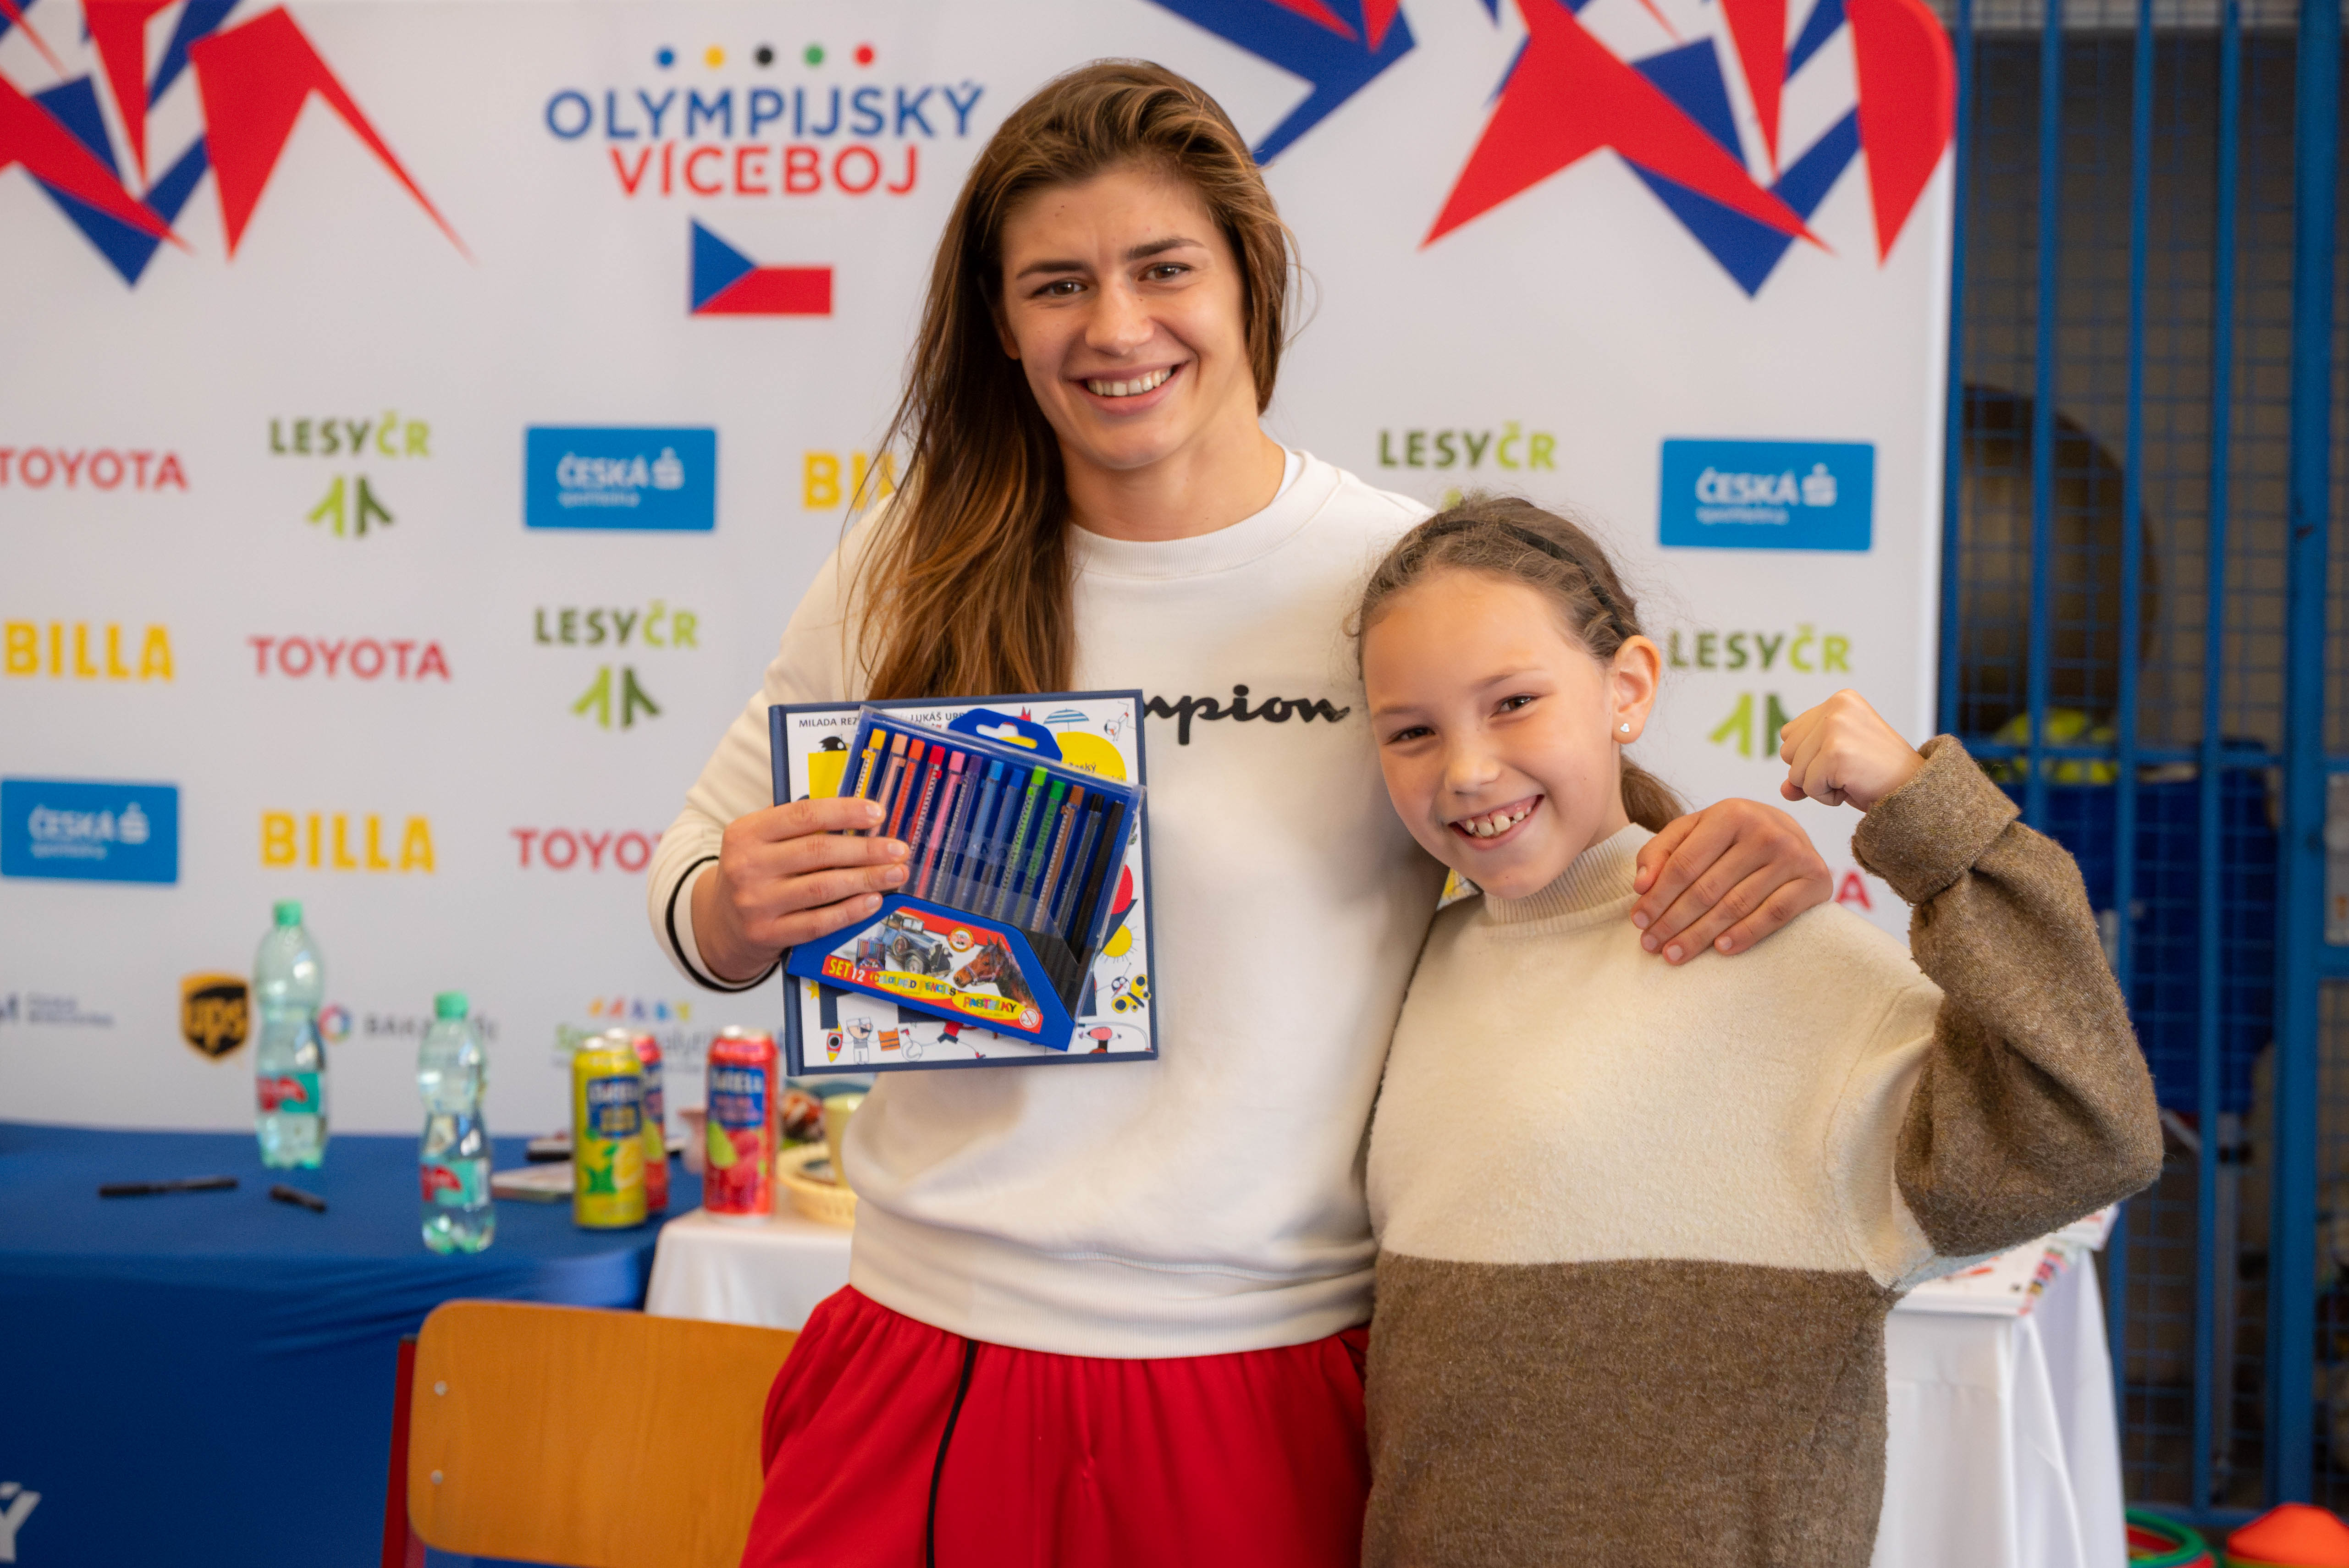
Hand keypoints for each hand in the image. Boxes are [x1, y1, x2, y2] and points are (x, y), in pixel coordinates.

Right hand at [689, 796, 908, 982]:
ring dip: (866, 879)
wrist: (720, 923)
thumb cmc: (754, 873)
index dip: (844, 812)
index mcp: (746, 833)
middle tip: (898, 849)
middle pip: (818, 852)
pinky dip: (850, 911)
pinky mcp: (767, 934)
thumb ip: (797, 825)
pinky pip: (818, 922)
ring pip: (822, 887)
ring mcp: (756, 903)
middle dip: (866, 849)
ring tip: (895, 873)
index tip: (877, 813)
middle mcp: (747, 866)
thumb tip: (858, 814)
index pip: (803, 815)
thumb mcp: (760, 841)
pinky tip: (872, 900)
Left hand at [1631, 798, 1831, 961]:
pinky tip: (1720, 949)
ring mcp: (1794, 855)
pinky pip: (1773, 915)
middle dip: (1673, 921)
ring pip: (1735, 906)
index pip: (1683, 865)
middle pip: (1706, 889)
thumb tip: (1640, 885)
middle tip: (1651, 945)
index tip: (1637, 922)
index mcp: (1730, 813)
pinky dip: (1745, 934)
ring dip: (1700, 935)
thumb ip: (1660, 851)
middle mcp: (1765, 831)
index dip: (1657, 897)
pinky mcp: (1816, 880)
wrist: (1791, 835)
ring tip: (1674, 954)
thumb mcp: (1693, 831)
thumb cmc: (1731, 837)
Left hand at [1777, 690, 1924, 811]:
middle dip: (1812, 772)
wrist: (1916, 791)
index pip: (1789, 734)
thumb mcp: (1835, 764)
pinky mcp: (1836, 753)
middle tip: (1850, 770)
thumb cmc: (1878, 775)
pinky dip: (1828, 797)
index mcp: (1839, 700)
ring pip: (1795, 772)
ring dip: (1820, 786)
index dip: (1811, 757)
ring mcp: (1835, 728)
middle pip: (1787, 752)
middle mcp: (1836, 707)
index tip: (1844, 759)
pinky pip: (1808, 787)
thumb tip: (1784, 790)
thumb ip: (1804, 769)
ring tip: (1853, 778)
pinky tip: (1854, 787)